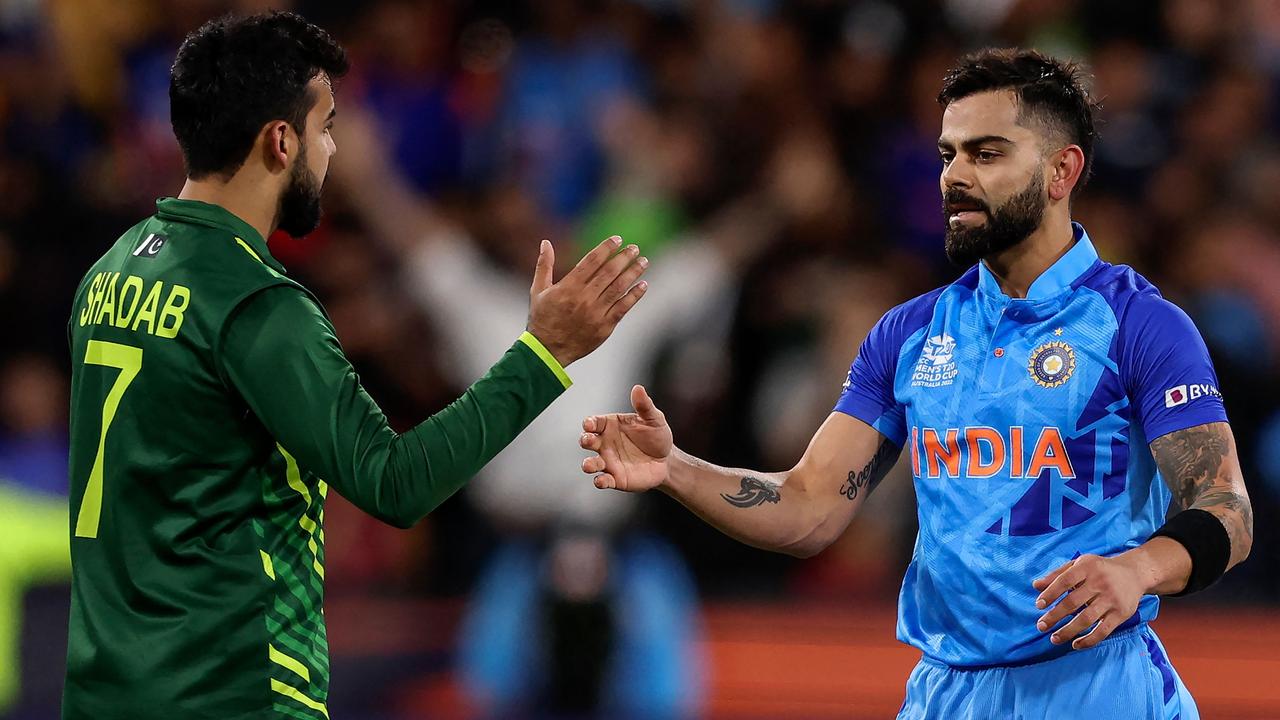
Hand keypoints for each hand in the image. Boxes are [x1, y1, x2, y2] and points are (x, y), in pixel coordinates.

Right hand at [527, 236, 647, 365]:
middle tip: (634, 248)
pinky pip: (623, 308)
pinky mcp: (604, 327)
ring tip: (643, 262)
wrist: (547, 352)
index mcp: (568, 287)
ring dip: (633, 273)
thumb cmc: (542, 319)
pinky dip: (634, 296)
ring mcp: (595, 313)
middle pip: (609, 272)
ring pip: (619, 288)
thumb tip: (546, 242)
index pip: (591, 261)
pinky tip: (643, 285)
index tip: (617, 240)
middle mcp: (583, 298)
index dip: (606, 248)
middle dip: (623, 257)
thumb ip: (544, 266)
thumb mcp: (538, 291)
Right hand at [580, 385, 672, 491]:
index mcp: (610, 426)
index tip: (589, 424)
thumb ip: (644, 406)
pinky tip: (602, 480)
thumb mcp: (654, 419)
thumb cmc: (657, 436)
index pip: (594, 422)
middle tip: (589, 440)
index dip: (589, 423)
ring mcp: (608, 461)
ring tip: (589, 465)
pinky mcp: (615, 478)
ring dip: (588, 464)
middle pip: (587, 441)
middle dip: (585, 440)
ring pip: (591, 463)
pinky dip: (599, 481)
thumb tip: (638, 388)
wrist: (667, 460)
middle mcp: (605, 443)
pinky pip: (603, 480)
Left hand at [1032, 552, 1146, 649]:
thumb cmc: (1099, 569)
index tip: (1039, 605)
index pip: (1065, 581)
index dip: (1051, 593)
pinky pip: (1103, 630)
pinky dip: (1089, 640)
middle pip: (1073, 602)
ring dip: (1068, 631)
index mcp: (1087, 567)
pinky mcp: (1121, 614)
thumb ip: (1057, 575)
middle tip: (1041, 626)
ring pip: (1087, 619)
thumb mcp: (1079, 564)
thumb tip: (1035, 586)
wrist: (1135, 573)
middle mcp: (1100, 583)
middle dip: (1055, 616)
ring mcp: (1111, 599)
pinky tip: (1076, 644)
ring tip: (1054, 638)